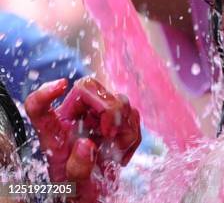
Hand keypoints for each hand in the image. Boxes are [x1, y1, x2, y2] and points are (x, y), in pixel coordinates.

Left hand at [25, 78, 140, 201]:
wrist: (98, 196)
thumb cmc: (79, 192)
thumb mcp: (74, 189)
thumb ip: (77, 169)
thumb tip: (85, 145)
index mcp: (53, 132)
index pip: (38, 106)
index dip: (45, 93)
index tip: (61, 85)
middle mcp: (73, 119)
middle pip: (88, 88)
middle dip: (108, 108)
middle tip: (110, 134)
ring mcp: (96, 118)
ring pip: (117, 98)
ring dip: (125, 123)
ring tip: (118, 149)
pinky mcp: (116, 121)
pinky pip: (132, 114)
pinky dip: (133, 132)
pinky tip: (123, 150)